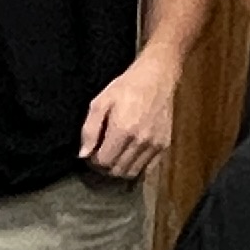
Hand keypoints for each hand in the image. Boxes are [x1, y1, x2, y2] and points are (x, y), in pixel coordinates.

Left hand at [79, 57, 177, 179]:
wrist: (157, 77)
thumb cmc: (126, 87)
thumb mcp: (100, 102)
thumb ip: (90, 130)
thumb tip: (84, 155)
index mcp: (122, 130)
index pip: (103, 162)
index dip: (93, 162)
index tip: (91, 154)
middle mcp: (140, 141)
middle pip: (117, 171)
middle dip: (105, 168)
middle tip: (100, 157)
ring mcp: (155, 144)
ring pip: (132, 172)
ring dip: (119, 170)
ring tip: (113, 157)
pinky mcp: (164, 145)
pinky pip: (148, 169)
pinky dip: (136, 168)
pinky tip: (128, 157)